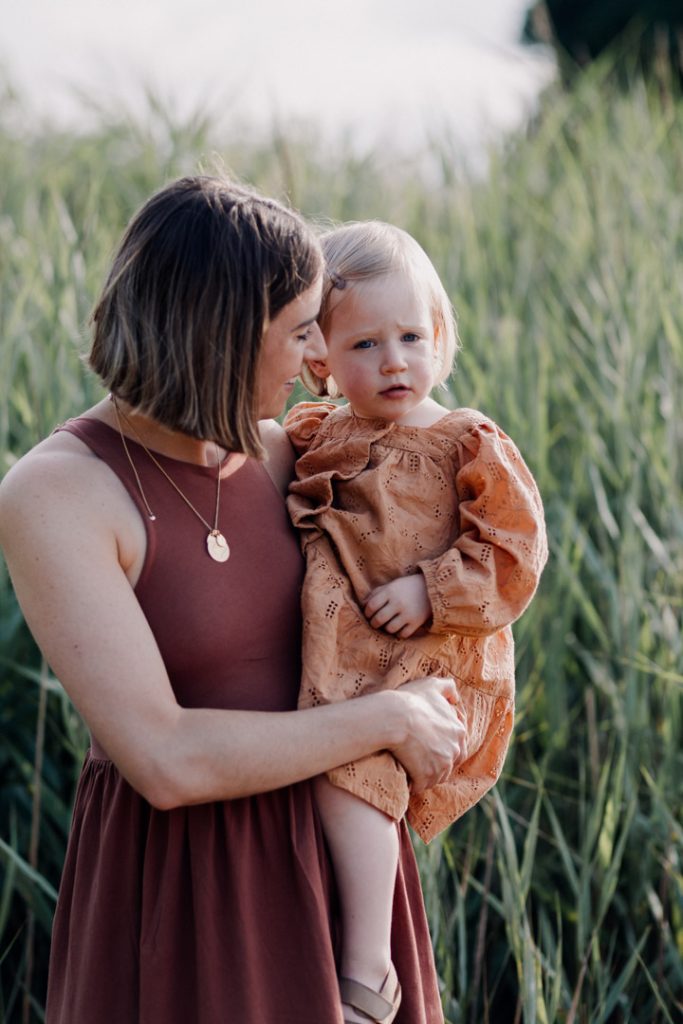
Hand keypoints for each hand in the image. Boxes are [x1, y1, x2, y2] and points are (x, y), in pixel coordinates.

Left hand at [363, 574, 431, 637]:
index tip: (368, 614)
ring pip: (389, 629)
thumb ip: (375, 593)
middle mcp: (398, 603)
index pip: (371, 606)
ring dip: (386, 629)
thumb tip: (362, 605)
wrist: (431, 588)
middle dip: (373, 623)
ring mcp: (408, 614)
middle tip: (375, 622)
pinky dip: (398, 633)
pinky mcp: (416, 622)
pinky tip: (399, 627)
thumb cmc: (406, 587)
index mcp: (390, 591)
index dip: (367, 612)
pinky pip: (402, 634)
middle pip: (378, 619)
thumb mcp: (391, 585)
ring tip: (387, 625)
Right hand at [387, 676, 466, 791]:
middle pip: (448, 763)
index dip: (443, 747)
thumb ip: (448, 688)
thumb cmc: (412, 700)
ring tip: (413, 769)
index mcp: (459, 731)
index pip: (458, 746)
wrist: (395, 717)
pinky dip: (415, 784)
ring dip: (427, 775)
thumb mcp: (432, 685)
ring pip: (437, 776)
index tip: (429, 746)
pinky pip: (422, 785)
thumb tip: (456, 697)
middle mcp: (455, 750)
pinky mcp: (426, 776)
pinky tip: (407, 779)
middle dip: (437, 763)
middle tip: (421, 759)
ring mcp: (441, 765)